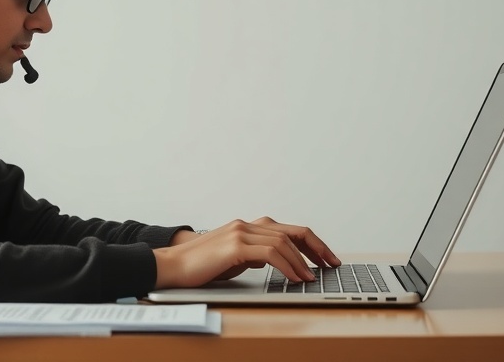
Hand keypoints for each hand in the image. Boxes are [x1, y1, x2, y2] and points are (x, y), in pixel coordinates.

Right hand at [153, 217, 340, 288]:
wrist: (171, 266)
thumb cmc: (200, 266)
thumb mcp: (233, 258)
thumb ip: (254, 254)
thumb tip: (276, 260)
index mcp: (248, 227)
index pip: (288, 230)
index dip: (311, 243)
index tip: (326, 257)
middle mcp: (247, 225)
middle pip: (292, 231)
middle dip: (317, 247)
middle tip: (332, 263)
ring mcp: (241, 233)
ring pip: (283, 242)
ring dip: (303, 261)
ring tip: (312, 277)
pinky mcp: (235, 245)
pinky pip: (271, 253)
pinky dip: (287, 265)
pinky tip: (295, 277)